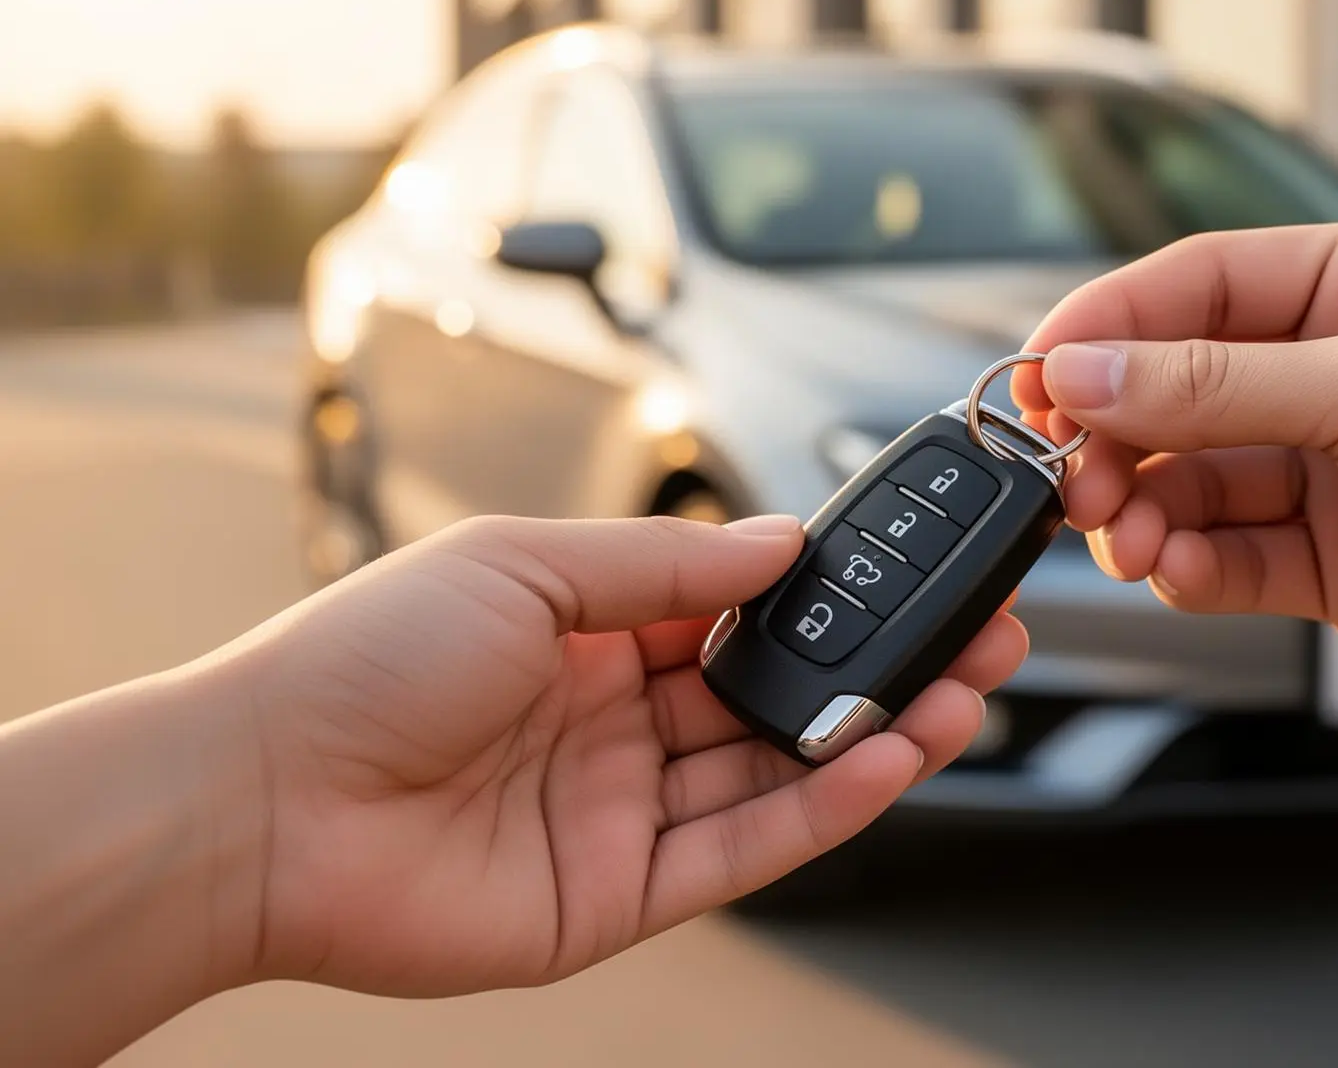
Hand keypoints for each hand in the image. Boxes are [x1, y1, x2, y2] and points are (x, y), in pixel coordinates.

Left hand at [224, 514, 1023, 994]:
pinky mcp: (619, 895)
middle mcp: (614, 723)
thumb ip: (664, 565)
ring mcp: (620, 811)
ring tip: (959, 698)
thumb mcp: (524, 567)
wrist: (261, 801)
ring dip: (873, 736)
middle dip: (878, 669)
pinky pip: (742, 848)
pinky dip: (821, 806)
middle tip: (973, 639)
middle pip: (776, 697)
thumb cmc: (360, 663)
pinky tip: (885, 761)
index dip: (827, 599)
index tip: (907, 573)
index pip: (738, 614)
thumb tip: (779, 545)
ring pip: (775, 773)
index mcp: (586, 636)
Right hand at [1015, 220, 1337, 741]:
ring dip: (1147, 509)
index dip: (1110, 326)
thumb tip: (1085, 372)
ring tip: (1128, 538)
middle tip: (1071, 475)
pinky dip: (1194, 566)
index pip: (1204, 285)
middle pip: (1183, 388)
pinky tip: (1182, 573)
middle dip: (1119, 433)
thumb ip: (1214, 387)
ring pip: (1197, 479)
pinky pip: (1233, 554)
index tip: (1037, 374)